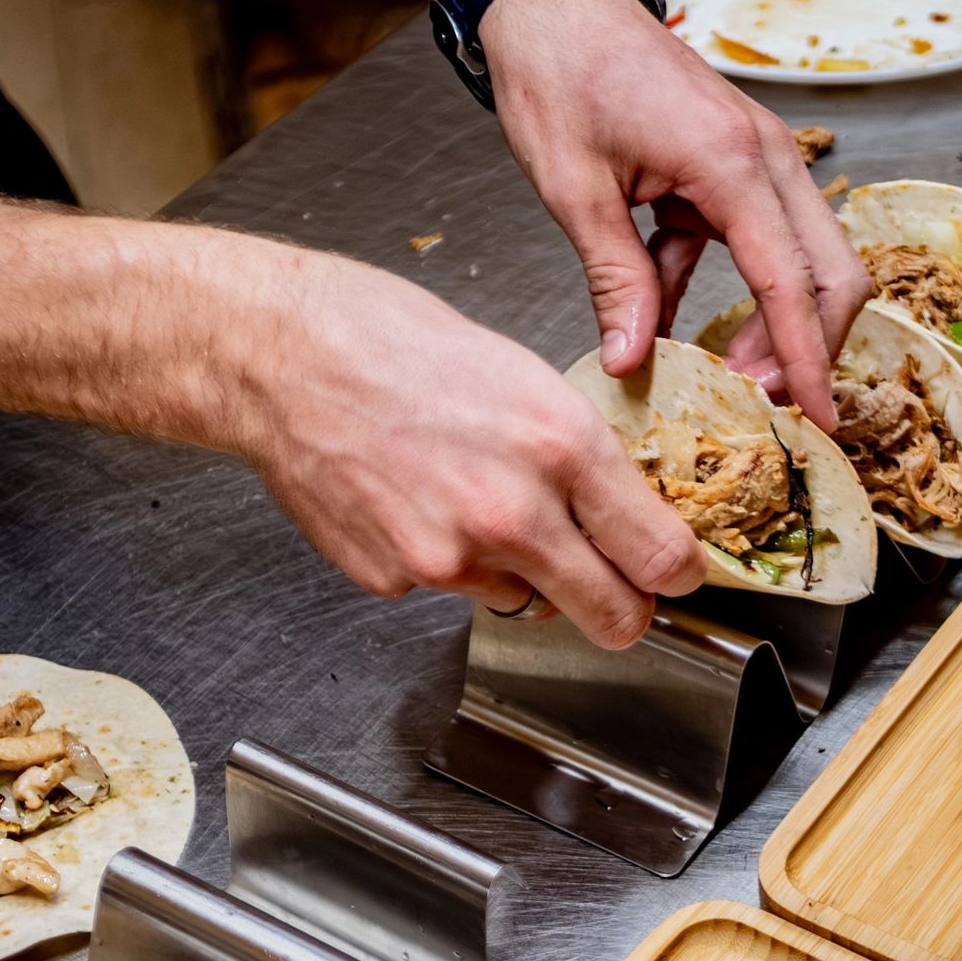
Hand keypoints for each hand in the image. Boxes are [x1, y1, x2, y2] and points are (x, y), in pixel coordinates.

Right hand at [211, 244, 705, 647]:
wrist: (282, 357)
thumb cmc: (394, 343)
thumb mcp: (524, 377)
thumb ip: (581, 456)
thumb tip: (627, 513)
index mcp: (561, 447)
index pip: (660, 555)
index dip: (680, 573)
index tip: (678, 573)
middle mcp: (512, 513)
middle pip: (614, 617)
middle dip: (624, 610)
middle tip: (616, 590)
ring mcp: (450, 558)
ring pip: (527, 599)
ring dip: (521, 571)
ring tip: (473, 498)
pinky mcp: (396, 580)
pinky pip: (453, 589)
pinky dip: (448, 560)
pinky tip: (418, 501)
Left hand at [481, 0, 869, 430]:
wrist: (555, 4)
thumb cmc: (562, 73)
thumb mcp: (576, 191)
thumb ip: (615, 281)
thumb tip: (634, 362)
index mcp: (731, 163)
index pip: (791, 283)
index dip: (806, 361)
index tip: (817, 421)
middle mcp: (763, 158)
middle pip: (831, 273)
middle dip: (811, 347)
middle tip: (767, 405)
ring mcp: (756, 160)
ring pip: (805, 260)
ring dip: (776, 323)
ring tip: (728, 375)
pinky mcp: (735, 166)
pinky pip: (754, 243)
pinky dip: (727, 289)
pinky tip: (675, 319)